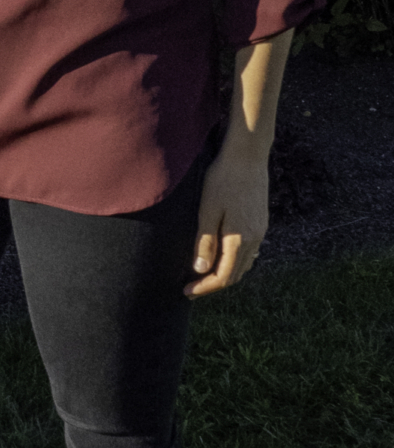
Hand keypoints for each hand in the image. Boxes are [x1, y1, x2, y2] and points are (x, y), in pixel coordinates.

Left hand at [185, 141, 269, 297]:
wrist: (247, 156)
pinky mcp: (261, 222)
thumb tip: (200, 271)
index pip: (224, 277)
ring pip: (244, 264)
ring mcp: (261, 231)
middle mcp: (255, 239)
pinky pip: (250, 252)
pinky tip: (222, 257)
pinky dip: (235, 261)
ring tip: (203, 274)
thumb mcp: (207, 210)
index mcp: (240, 239)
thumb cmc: (223, 179)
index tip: (186, 292)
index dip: (204, 288)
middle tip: (191, 286)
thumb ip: (204, 241)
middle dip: (213, 284)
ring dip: (225, 274)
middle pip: (235, 274)